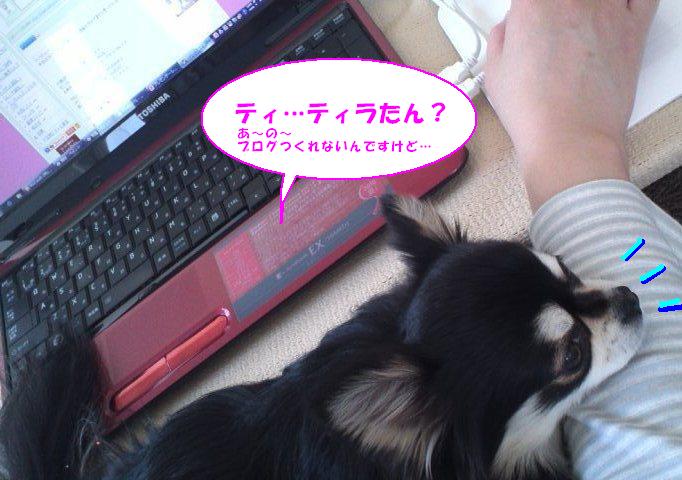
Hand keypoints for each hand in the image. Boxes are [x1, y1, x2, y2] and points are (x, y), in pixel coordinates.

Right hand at [484, 0, 658, 210]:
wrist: (570, 138)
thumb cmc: (533, 112)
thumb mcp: (494, 73)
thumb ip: (501, 37)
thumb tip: (510, 28)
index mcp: (531, 5)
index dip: (526, 13)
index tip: (526, 25)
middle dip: (555, 12)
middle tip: (551, 35)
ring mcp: (607, 9)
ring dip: (588, 8)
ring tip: (580, 27)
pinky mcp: (634, 26)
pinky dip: (629, 1)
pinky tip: (615, 12)